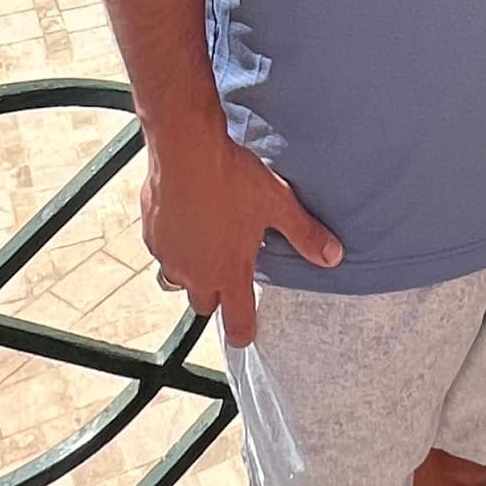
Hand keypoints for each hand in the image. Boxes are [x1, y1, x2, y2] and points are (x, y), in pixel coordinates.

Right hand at [141, 116, 341, 346]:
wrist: (185, 150)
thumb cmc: (232, 178)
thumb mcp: (277, 203)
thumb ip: (305, 234)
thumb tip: (334, 256)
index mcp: (229, 272)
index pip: (237, 321)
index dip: (243, 331)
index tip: (245, 335)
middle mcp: (195, 273)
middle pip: (205, 304)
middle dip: (217, 295)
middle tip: (229, 271)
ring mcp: (170, 256)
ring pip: (179, 278)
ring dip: (192, 269)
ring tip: (207, 241)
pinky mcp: (151, 236)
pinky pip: (163, 250)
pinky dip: (174, 241)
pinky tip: (185, 217)